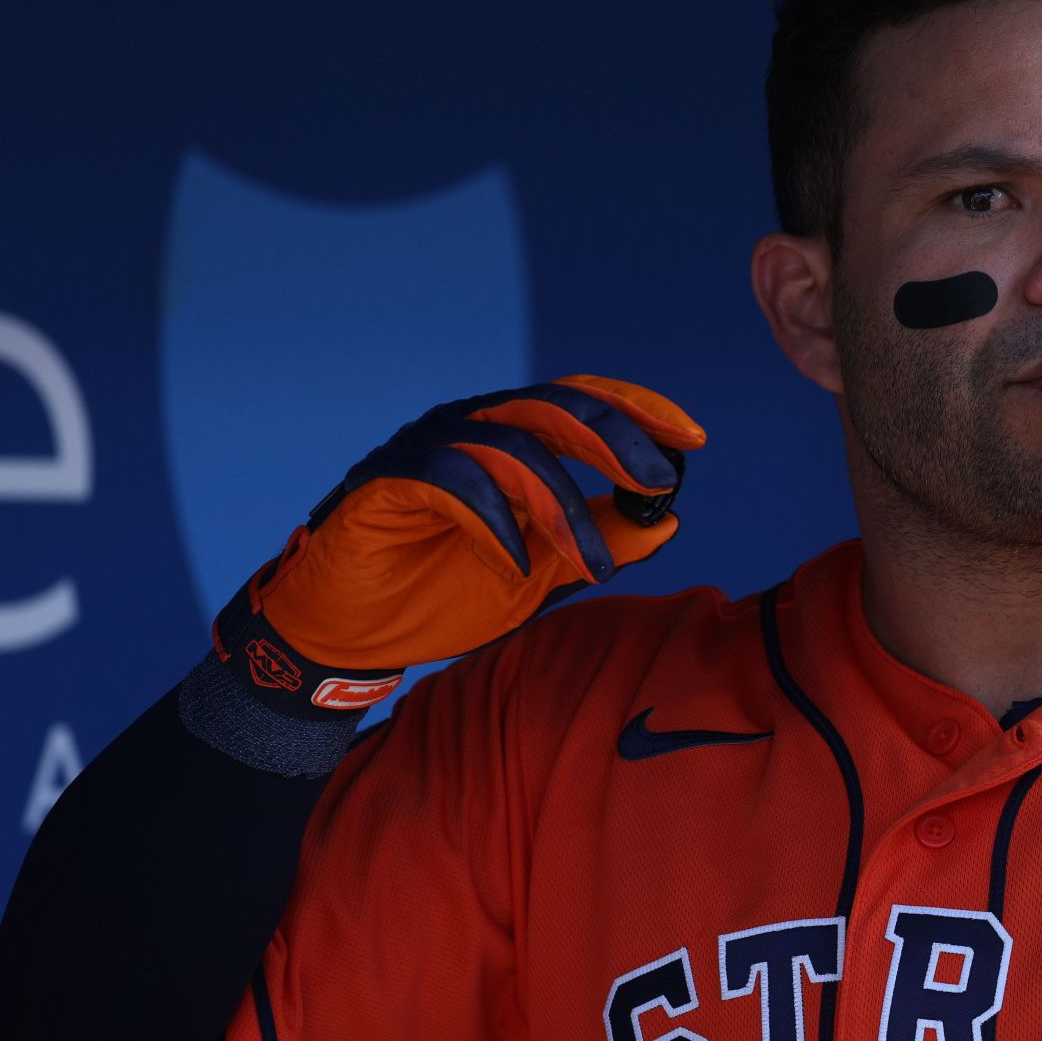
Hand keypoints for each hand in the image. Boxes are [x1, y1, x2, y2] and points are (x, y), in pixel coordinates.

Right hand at [211, 376, 704, 708]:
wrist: (348, 638)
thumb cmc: (438, 597)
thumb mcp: (540, 575)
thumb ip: (596, 544)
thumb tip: (666, 522)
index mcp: (505, 436)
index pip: (582, 402)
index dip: (639, 411)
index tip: (693, 439)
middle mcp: (468, 427)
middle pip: (556, 408)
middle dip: (617, 441)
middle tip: (658, 481)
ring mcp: (425, 447)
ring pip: (513, 448)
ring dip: (564, 506)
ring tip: (593, 564)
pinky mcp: (386, 479)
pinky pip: (454, 482)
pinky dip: (496, 524)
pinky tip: (516, 567)